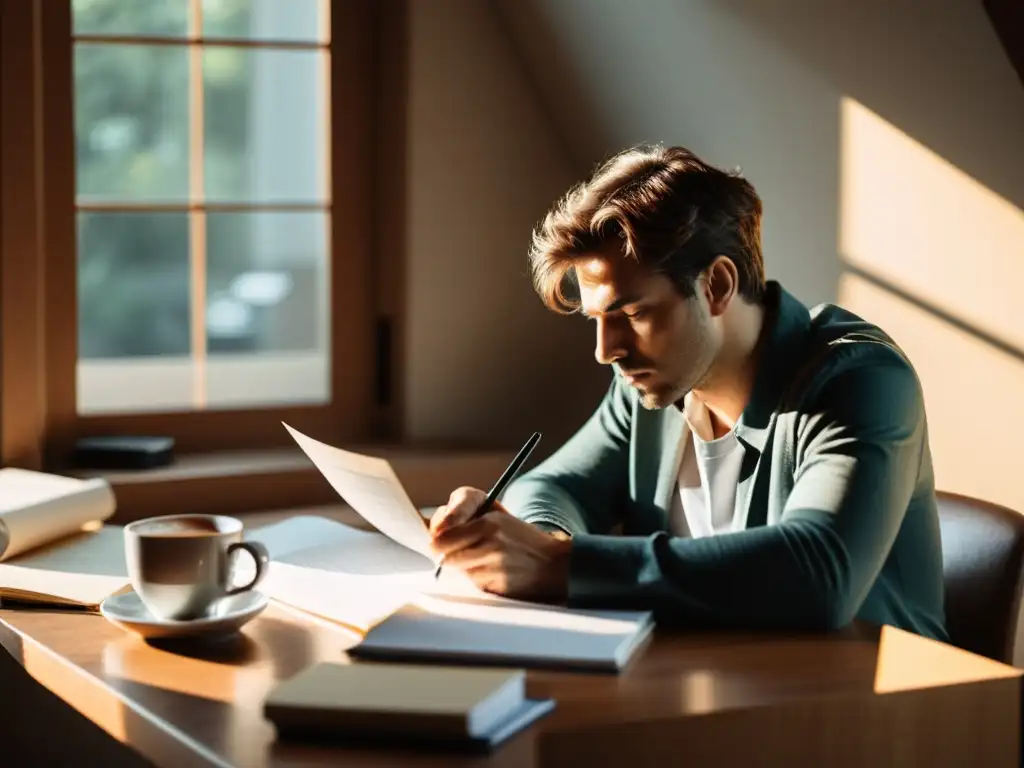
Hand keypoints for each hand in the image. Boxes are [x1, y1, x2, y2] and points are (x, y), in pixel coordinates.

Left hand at [430, 487, 570, 602]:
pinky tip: (491, 574)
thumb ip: (462, 517)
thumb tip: (433, 534)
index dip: (437, 539)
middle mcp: (492, 541)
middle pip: (443, 556)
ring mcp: (495, 565)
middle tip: (455, 553)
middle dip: (445, 555)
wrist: (554, 564)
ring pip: (456, 571)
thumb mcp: (495, 514)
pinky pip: (471, 584)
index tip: (439, 541)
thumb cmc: (517, 537)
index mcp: (490, 521)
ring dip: (462, 569)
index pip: (442, 535)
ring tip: (480, 561)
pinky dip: (475, 581)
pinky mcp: (497, 585)